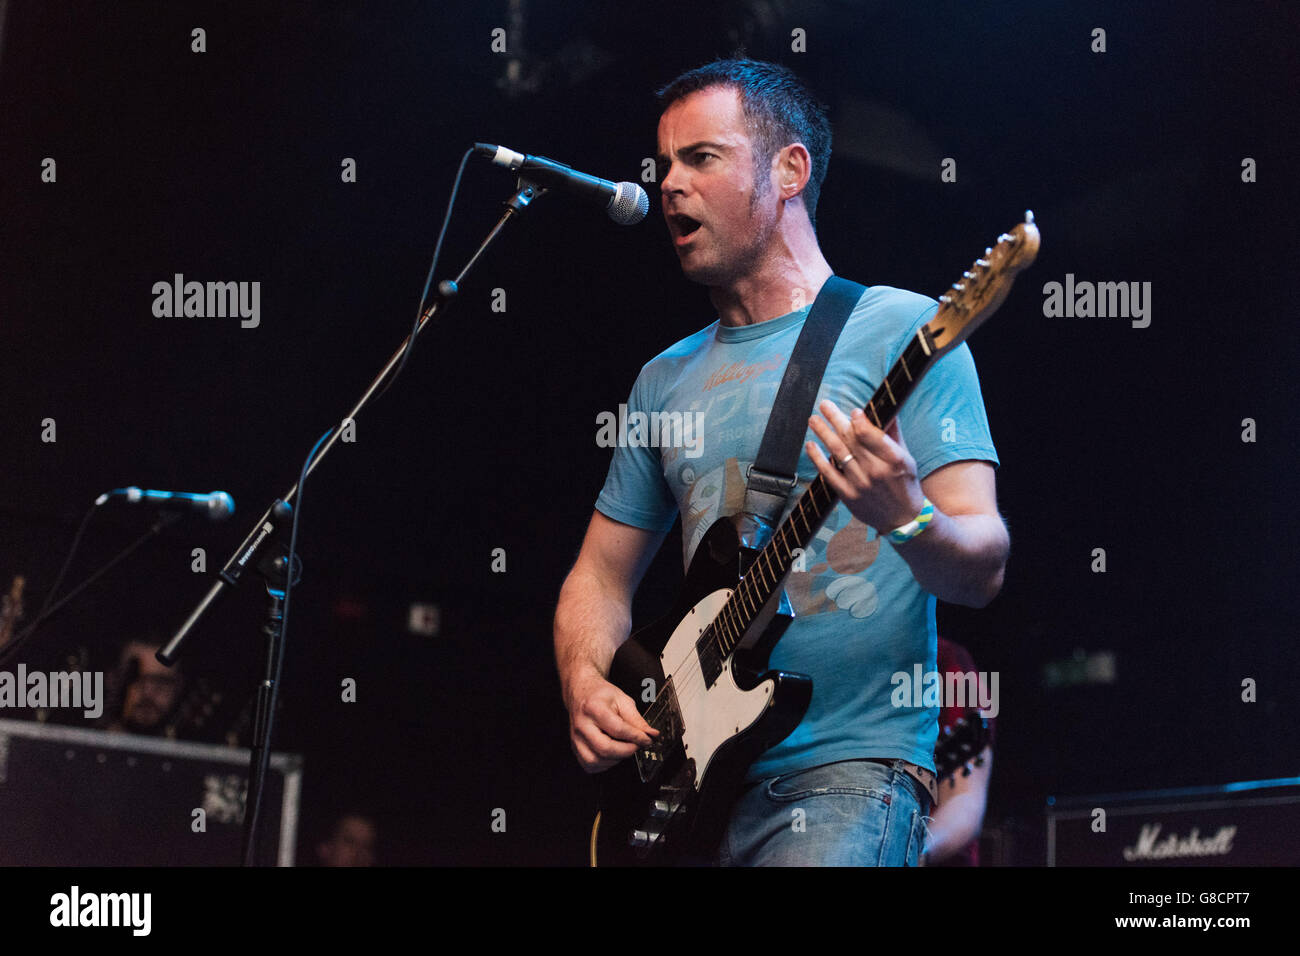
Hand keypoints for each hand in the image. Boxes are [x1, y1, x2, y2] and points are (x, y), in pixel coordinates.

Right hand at [565, 670, 658, 772]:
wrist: (581, 692)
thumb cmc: (600, 695)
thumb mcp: (622, 700)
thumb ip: (637, 719)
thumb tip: (651, 735)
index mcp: (594, 708)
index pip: (618, 729)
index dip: (636, 737)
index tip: (647, 739)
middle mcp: (582, 724)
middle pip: (605, 748)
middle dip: (627, 751)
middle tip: (637, 745)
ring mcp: (576, 738)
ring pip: (596, 760)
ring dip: (616, 758)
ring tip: (624, 747)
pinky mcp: (575, 747)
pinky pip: (590, 765)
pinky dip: (604, 764)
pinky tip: (612, 753)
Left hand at [806, 400, 925, 533]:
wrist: (902, 519)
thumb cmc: (905, 484)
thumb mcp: (906, 458)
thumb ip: (893, 434)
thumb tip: (887, 409)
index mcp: (894, 459)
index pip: (871, 435)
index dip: (859, 421)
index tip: (852, 411)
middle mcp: (876, 471)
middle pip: (851, 440)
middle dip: (836, 419)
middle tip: (825, 404)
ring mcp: (860, 484)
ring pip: (837, 452)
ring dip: (823, 433)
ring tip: (813, 419)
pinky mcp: (848, 495)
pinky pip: (829, 473)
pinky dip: (818, 458)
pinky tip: (811, 445)